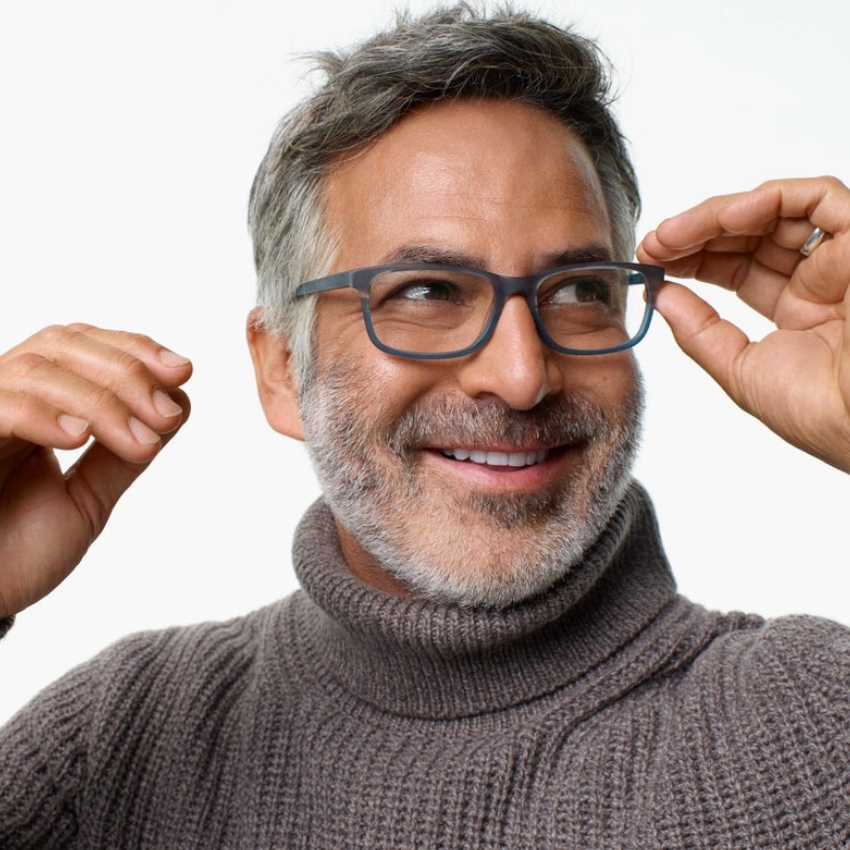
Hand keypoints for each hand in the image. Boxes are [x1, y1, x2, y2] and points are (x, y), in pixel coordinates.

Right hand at [0, 324, 191, 618]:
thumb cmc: (15, 556)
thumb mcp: (86, 500)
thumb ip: (124, 455)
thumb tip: (178, 405)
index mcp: (33, 407)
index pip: (80, 345)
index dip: (133, 348)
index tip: (184, 371)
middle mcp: (1, 400)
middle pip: (62, 345)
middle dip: (127, 372)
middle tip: (165, 415)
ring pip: (36, 369)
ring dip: (102, 400)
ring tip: (139, 440)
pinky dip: (43, 414)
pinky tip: (80, 437)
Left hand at [637, 176, 849, 471]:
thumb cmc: (819, 411)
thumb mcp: (740, 369)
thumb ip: (699, 331)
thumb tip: (659, 295)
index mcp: (799, 310)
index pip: (737, 267)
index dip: (693, 258)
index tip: (651, 261)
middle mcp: (822, 278)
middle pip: (750, 235)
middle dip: (694, 235)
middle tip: (651, 245)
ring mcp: (844, 258)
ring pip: (776, 211)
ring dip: (716, 217)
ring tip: (672, 235)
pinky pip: (822, 198)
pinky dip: (771, 199)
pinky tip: (726, 219)